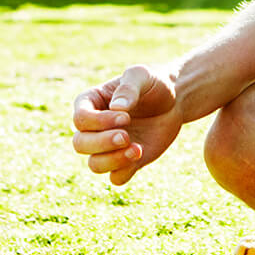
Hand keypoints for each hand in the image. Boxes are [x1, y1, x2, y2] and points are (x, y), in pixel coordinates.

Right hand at [72, 64, 182, 184]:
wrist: (174, 100)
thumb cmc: (153, 83)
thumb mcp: (142, 76)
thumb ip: (129, 88)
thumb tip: (117, 107)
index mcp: (90, 103)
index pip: (81, 119)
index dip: (99, 122)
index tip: (126, 116)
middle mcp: (94, 128)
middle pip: (81, 144)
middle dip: (103, 143)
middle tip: (127, 136)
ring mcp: (108, 147)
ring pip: (94, 165)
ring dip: (113, 160)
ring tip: (137, 149)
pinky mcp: (125, 161)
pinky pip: (115, 177)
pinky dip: (124, 172)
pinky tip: (140, 154)